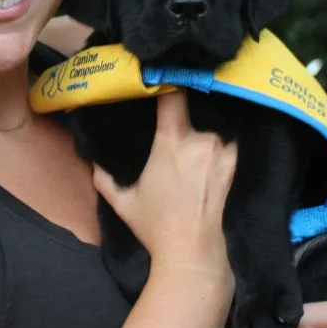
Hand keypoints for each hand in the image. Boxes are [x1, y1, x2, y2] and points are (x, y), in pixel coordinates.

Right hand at [92, 90, 236, 274]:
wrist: (192, 251)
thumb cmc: (155, 225)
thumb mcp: (123, 202)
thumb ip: (104, 178)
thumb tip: (92, 162)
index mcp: (172, 142)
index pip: (173, 96)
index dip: (167, 83)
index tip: (161, 77)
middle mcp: (200, 140)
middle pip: (193, 109)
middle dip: (184, 109)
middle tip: (175, 108)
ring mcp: (221, 150)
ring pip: (210, 124)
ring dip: (202, 125)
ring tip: (193, 130)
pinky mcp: (234, 162)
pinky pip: (226, 137)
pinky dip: (218, 136)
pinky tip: (210, 143)